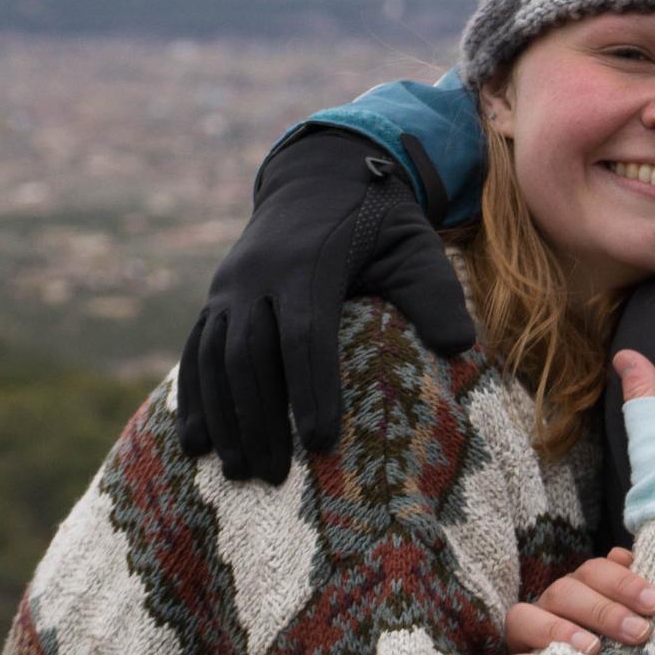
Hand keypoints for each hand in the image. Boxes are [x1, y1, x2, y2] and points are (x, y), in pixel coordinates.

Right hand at [175, 130, 475, 481]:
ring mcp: (228, 286)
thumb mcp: (415, 244)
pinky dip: (193, 398)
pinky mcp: (215, 298)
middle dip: (261, 419)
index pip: (305, 336)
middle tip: (276, 476)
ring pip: (213, 359)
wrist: (321, 178)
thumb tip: (461, 347)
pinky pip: (193, 352)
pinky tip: (196, 444)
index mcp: (309, 263)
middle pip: (250, 356)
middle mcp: (257, 275)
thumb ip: (435, 293)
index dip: (312, 390)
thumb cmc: (378, 222)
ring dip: (224, 418)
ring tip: (240, 473)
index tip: (322, 442)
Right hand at [492, 548, 654, 654]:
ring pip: (525, 618)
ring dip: (559, 630)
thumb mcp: (621, 622)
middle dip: (604, 610)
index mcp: (576, 589)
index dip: (625, 583)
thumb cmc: (606, 650)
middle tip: (638, 632)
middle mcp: (547, 606)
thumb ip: (624, 591)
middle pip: (565, 591)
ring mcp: (521, 637)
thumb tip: (625, 557)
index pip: (594, 572)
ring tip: (593, 649)